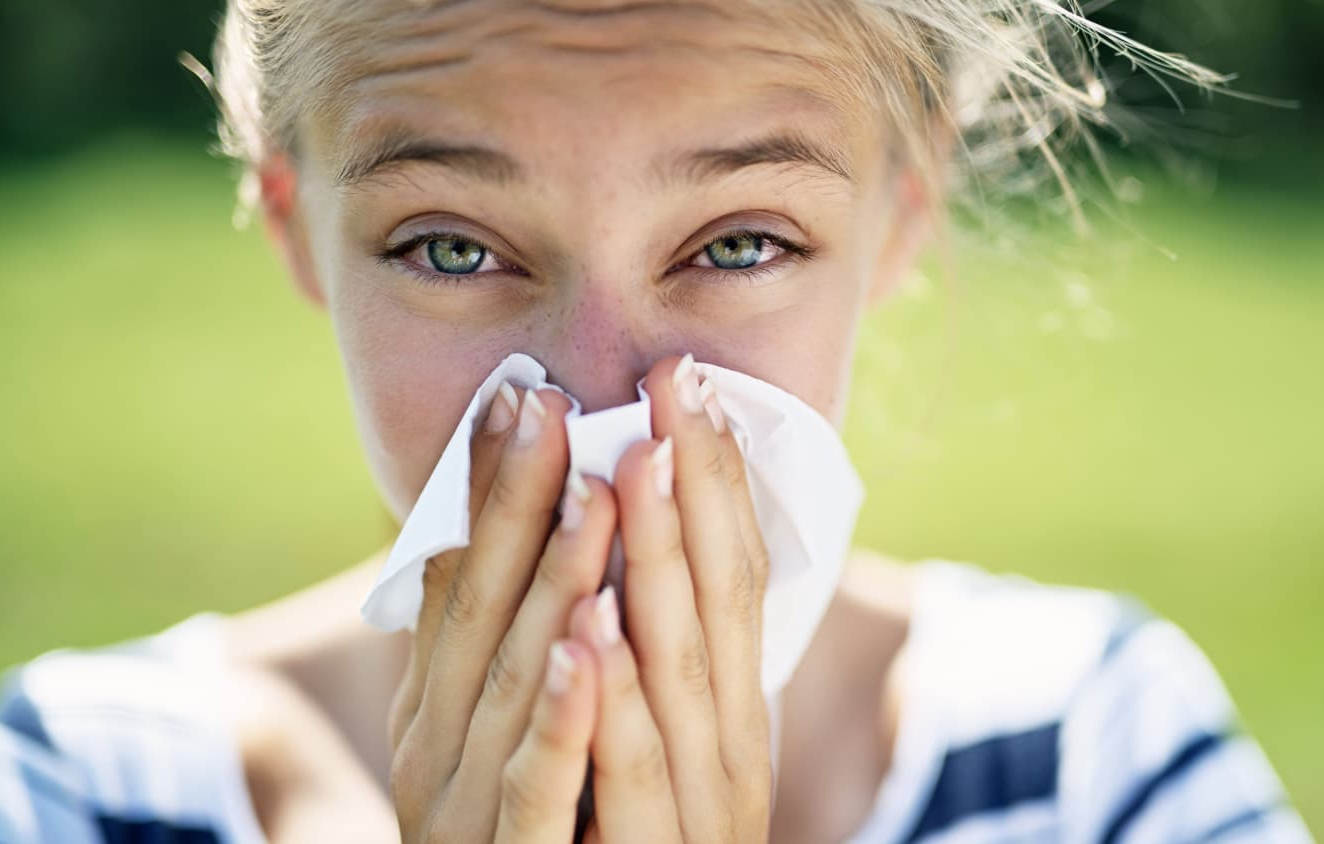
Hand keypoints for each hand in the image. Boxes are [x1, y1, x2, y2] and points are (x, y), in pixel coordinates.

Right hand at [386, 383, 619, 841]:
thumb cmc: (503, 829)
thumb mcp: (477, 731)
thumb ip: (481, 646)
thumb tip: (474, 535)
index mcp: (436, 706)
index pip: (459, 578)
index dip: (486, 489)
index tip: (519, 395)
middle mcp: (439, 747)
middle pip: (482, 612)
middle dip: (517, 505)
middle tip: (552, 406)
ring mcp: (468, 808)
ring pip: (516, 683)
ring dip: (553, 584)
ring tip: (594, 492)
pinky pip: (540, 787)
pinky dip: (564, 714)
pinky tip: (591, 644)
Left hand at [567, 354, 773, 842]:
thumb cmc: (625, 833)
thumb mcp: (651, 733)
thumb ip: (654, 651)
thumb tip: (625, 544)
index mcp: (725, 706)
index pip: (733, 576)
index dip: (718, 481)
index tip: (692, 387)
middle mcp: (727, 747)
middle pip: (718, 605)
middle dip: (695, 490)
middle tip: (674, 385)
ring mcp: (696, 807)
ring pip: (680, 674)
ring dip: (658, 567)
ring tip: (631, 467)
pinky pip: (628, 779)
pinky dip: (613, 704)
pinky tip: (590, 634)